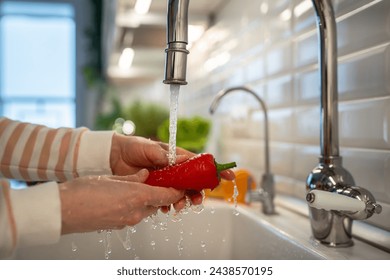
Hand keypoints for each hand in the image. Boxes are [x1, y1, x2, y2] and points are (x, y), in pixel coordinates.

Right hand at [59, 169, 184, 233]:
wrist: (64, 211)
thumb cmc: (85, 191)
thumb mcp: (113, 178)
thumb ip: (133, 178)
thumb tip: (145, 175)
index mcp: (138, 197)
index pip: (168, 195)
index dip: (177, 190)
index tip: (181, 183)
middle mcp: (136, 212)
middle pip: (158, 203)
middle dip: (160, 193)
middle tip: (157, 181)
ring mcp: (127, 221)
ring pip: (146, 209)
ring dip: (147, 200)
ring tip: (136, 188)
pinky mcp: (118, 226)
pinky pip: (134, 215)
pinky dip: (135, 206)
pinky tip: (123, 198)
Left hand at [109, 133, 234, 208]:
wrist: (114, 156)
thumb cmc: (133, 146)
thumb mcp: (150, 148)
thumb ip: (166, 155)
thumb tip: (183, 159)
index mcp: (176, 157)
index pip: (199, 163)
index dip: (215, 169)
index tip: (228, 176)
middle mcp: (174, 170)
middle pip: (193, 183)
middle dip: (198, 193)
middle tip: (196, 199)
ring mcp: (165, 181)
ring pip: (181, 193)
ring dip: (184, 201)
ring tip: (178, 206)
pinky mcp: (154, 189)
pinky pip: (166, 199)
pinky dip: (168, 205)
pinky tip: (165, 208)